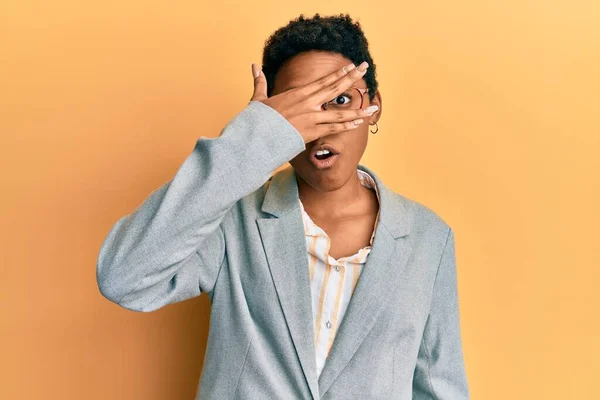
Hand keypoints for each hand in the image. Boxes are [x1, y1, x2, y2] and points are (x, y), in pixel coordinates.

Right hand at [250, 62, 376, 143]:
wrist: (256, 138)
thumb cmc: (257, 121)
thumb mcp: (259, 99)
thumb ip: (260, 82)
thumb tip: (254, 66)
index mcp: (297, 94)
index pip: (323, 81)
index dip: (339, 73)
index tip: (351, 66)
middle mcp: (307, 103)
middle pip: (335, 89)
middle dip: (352, 78)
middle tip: (365, 68)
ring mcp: (311, 118)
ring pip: (339, 113)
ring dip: (358, 110)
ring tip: (373, 107)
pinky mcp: (311, 133)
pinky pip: (333, 129)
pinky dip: (346, 126)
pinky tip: (358, 123)